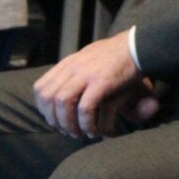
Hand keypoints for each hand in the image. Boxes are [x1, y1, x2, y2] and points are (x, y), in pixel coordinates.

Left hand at [32, 31, 158, 138]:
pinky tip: (93, 130)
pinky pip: (85, 108)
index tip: (55, 120)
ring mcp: (86, 73)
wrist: (138, 45)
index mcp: (68, 63)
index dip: (43, 109)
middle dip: (54, 120)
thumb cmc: (117, 54)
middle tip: (66, 131)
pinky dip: (86, 123)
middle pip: (48, 98)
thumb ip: (76, 70)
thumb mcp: (90, 57)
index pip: (40, 88)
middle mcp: (73, 67)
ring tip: (79, 133)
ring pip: (63, 104)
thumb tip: (64, 85)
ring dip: (68, 123)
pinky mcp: (101, 82)